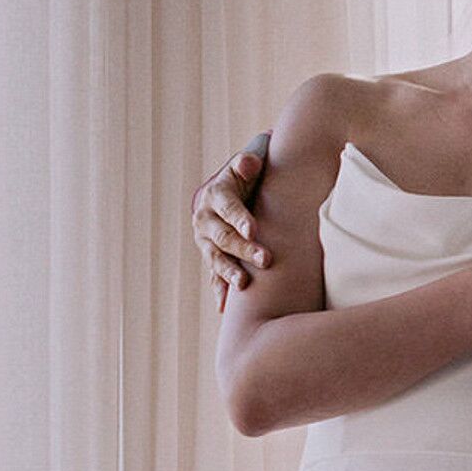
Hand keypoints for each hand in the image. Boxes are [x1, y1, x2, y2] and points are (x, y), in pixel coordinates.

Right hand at [194, 134, 272, 306]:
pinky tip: (224, 307)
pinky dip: (219, 290)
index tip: (254, 229)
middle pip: (224, 238)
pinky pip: (213, 276)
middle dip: (244, 249)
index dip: (240, 218)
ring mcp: (206, 242)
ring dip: (229, 273)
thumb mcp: (244, 167)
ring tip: (244, 285)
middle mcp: (205, 220)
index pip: (228, 208)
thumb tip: (250, 163)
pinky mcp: (210, 258)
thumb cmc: (245, 179)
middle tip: (266, 260)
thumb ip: (247, 163)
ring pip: (216, 259)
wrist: (226, 195)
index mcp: (215, 196)